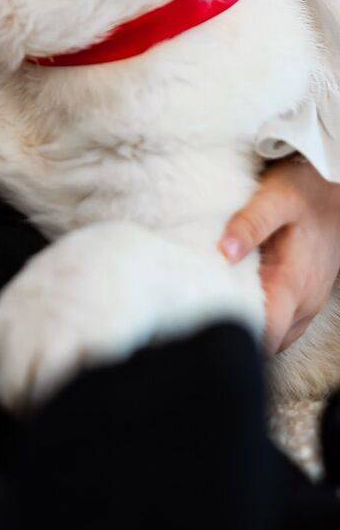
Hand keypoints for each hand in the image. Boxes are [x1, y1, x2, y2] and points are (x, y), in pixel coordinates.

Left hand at [219, 156, 339, 354]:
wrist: (335, 189)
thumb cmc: (306, 191)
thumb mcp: (275, 198)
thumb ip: (250, 225)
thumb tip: (225, 253)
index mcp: (293, 285)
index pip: (266, 336)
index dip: (235, 333)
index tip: (204, 317)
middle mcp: (305, 303)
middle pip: (268, 340)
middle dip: (237, 330)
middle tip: (202, 306)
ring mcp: (309, 302)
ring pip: (277, 334)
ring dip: (251, 322)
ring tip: (218, 299)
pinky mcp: (307, 297)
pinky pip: (284, 321)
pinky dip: (264, 314)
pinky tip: (241, 293)